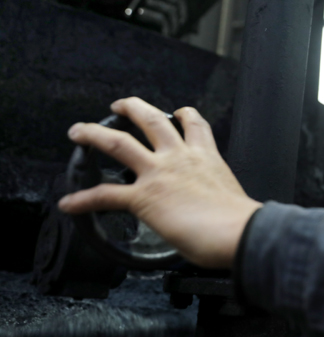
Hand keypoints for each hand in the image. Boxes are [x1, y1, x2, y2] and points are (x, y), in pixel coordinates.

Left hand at [58, 97, 261, 267]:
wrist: (238, 231)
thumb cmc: (239, 222)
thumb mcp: (231, 195)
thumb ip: (217, 196)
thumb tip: (219, 213)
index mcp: (205, 157)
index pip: (194, 124)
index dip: (183, 114)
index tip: (177, 112)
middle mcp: (180, 158)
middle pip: (151, 119)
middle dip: (131, 108)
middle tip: (119, 106)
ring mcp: (159, 174)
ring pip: (119, 143)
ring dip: (94, 134)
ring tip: (78, 131)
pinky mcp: (143, 197)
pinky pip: (104, 195)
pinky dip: (83, 199)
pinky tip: (70, 203)